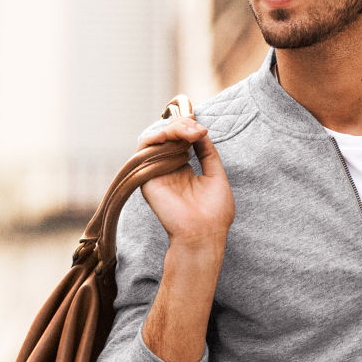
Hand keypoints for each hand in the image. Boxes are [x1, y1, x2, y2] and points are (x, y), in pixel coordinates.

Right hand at [137, 112, 233, 254]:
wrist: (205, 235)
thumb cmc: (215, 213)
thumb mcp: (216, 175)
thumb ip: (208, 152)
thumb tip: (201, 130)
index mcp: (183, 170)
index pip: (179, 140)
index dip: (188, 128)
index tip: (203, 129)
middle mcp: (167, 170)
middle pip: (167, 136)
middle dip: (183, 126)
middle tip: (198, 129)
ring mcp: (156, 173)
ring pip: (156, 138)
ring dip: (172, 129)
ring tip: (190, 131)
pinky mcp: (146, 178)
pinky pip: (144, 149)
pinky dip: (157, 136)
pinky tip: (174, 137)